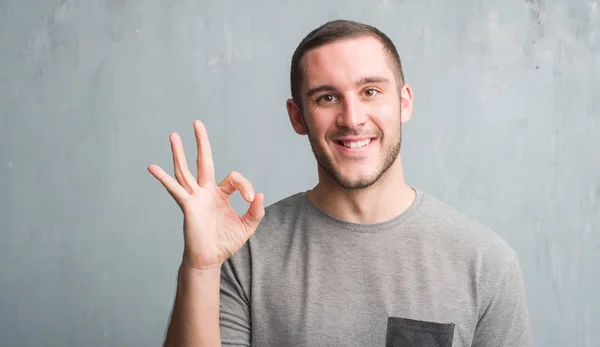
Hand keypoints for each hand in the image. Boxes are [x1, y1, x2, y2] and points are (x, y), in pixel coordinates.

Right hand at [148, 120, 264, 269]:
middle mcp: (206, 192)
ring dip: (179, 152)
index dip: (246, 186)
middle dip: (201, 142)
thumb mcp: (247, 226)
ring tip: (173, 135)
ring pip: (185, 170)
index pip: (234, 178)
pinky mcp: (187, 206)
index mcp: (221, 194)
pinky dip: (163, 178)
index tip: (251, 200)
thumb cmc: (225, 242)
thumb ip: (256, 212)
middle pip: (204, 161)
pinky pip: (175, 189)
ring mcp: (195, 197)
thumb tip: (260, 195)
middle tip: (197, 123)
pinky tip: (152, 167)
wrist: (210, 260)